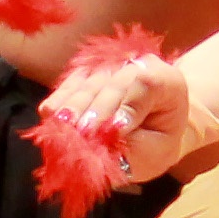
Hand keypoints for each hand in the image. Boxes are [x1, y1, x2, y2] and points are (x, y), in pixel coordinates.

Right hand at [43, 46, 197, 184]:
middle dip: (96, 110)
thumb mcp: (158, 152)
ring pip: (91, 82)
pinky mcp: (90, 70)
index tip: (116, 128)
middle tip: (82, 131)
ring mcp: (112, 65)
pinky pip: (73, 81)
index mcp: (168, 82)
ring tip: (61, 123)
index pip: (147, 85)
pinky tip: (50, 112)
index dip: (129, 106)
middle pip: (114, 83)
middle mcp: (139, 65)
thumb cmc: (156, 142)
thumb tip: (104, 146)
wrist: (155, 126)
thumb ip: (136, 149)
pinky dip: (61, 97)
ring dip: (74, 104)